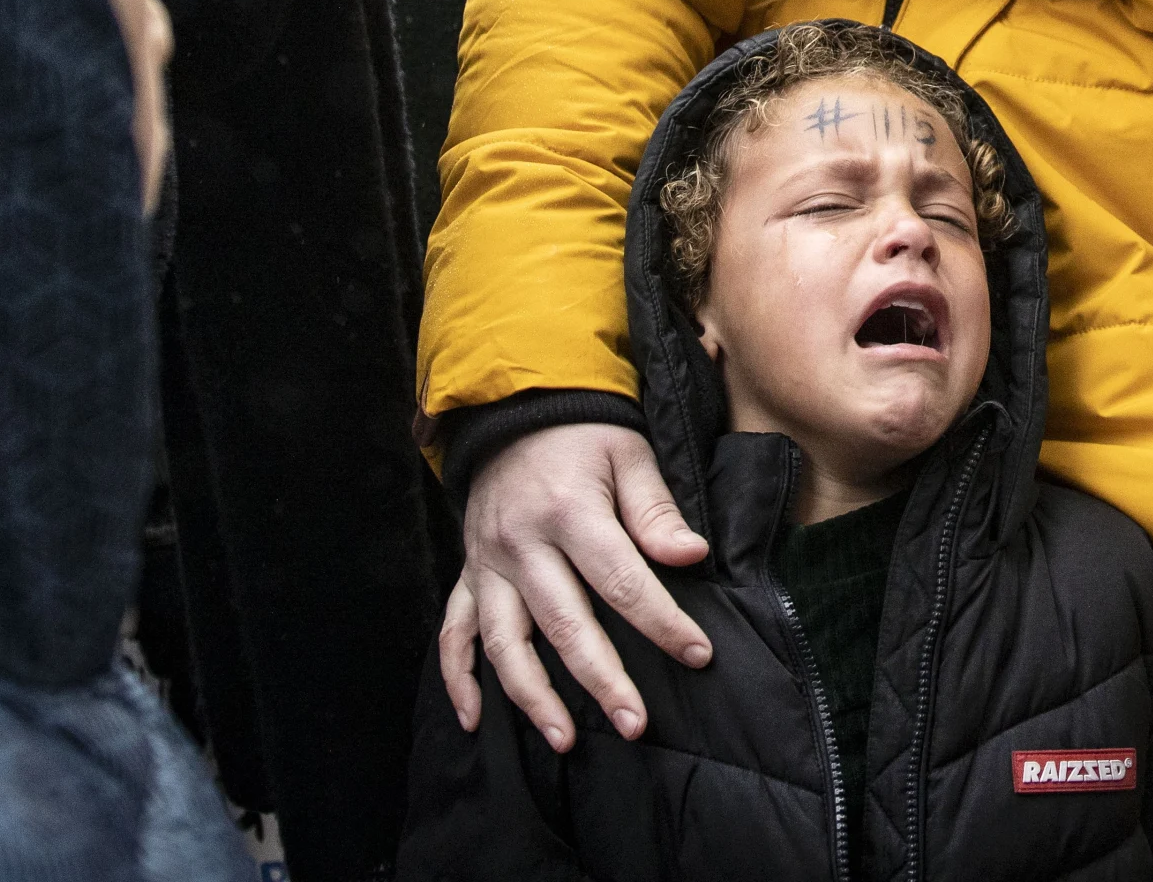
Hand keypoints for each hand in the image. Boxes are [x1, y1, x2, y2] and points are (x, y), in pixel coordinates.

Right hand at [436, 422, 711, 747]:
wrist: (513, 410)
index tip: (698, 655)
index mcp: (569, 512)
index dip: (662, 622)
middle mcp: (522, 545)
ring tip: (564, 741)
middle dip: (602, 680)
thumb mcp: (629, 454)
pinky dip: (458, 679)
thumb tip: (692, 556)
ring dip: (532, 697)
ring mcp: (488, 564)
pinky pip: (454, 633)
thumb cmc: (584, 435)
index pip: (622, 581)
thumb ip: (656, 510)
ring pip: (505, 643)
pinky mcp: (469, 574)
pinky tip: (474, 721)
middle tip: (635, 725)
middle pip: (564, 624)